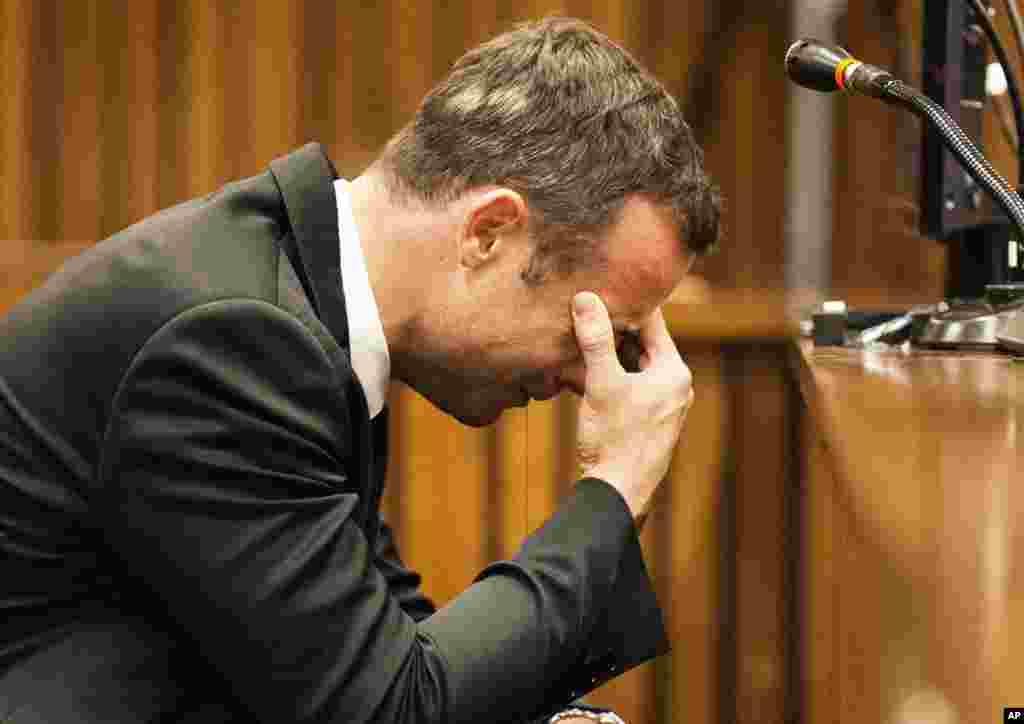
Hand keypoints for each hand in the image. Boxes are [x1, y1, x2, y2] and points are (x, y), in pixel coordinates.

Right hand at [570, 291, 693, 525]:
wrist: (618, 494)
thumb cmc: (614, 440)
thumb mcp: (602, 383)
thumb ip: (595, 339)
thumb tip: (586, 298)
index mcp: (673, 372)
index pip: (652, 324)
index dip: (625, 305)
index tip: (601, 288)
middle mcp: (675, 387)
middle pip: (642, 345)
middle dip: (612, 332)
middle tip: (583, 312)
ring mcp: (663, 406)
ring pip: (633, 367)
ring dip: (608, 356)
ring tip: (577, 341)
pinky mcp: (647, 422)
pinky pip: (629, 387)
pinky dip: (609, 378)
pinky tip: (582, 376)